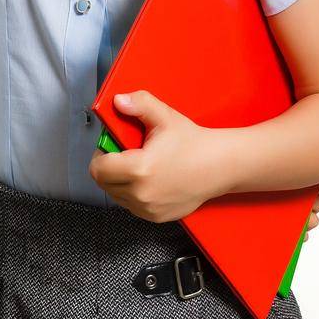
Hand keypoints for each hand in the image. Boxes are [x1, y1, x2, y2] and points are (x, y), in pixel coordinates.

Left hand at [89, 90, 228, 222]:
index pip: (98, 169)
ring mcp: (149, 209)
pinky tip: (149, 179)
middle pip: (104, 183)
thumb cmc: (194, 143)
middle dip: (108, 166)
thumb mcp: (165, 117)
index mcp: (139, 170)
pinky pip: (132, 206)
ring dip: (120, 181)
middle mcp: (142, 194)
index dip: (101, 154)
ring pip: (117, 195)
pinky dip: (133, 193)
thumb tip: (118, 101)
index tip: (111, 145)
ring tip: (139, 166)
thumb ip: (138, 104)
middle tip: (124, 153)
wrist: (221, 166)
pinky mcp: (156, 217)